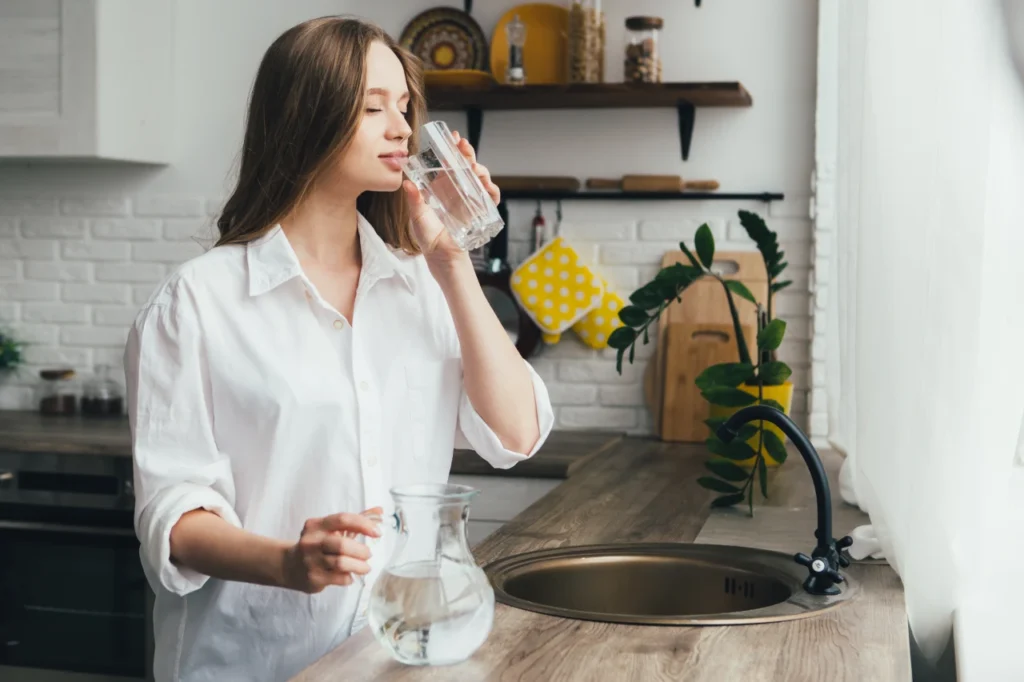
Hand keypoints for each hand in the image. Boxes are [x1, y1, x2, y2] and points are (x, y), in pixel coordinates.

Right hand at [281, 507, 381, 593]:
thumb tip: (380, 510)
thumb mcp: (330, 529)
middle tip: (368, 554)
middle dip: (361, 551)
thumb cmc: (317, 545)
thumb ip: (355, 520)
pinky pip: (338, 578)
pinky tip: (350, 575)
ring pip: (341, 563)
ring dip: (359, 566)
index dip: (363, 524)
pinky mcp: (313, 578)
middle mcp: (311, 541)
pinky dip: (349, 577)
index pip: (343, 519)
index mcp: (316, 525)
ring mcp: (310, 560)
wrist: (289, 566)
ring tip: (365, 567)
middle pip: (342, 544)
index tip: (377, 532)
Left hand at [402, 130, 499, 266]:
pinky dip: (492, 190)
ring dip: (480, 169)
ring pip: (480, 178)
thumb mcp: (417, 216)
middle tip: (463, 145)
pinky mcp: (481, 212)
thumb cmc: (428, 238)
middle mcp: (458, 190)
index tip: (452, 138)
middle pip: (466, 166)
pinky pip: (491, 197)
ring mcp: (470, 200)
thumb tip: (407, 183)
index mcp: (442, 187)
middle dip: (467, 153)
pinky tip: (487, 186)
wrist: (442, 257)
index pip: (449, 163)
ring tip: (474, 168)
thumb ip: (414, 200)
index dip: (452, 150)